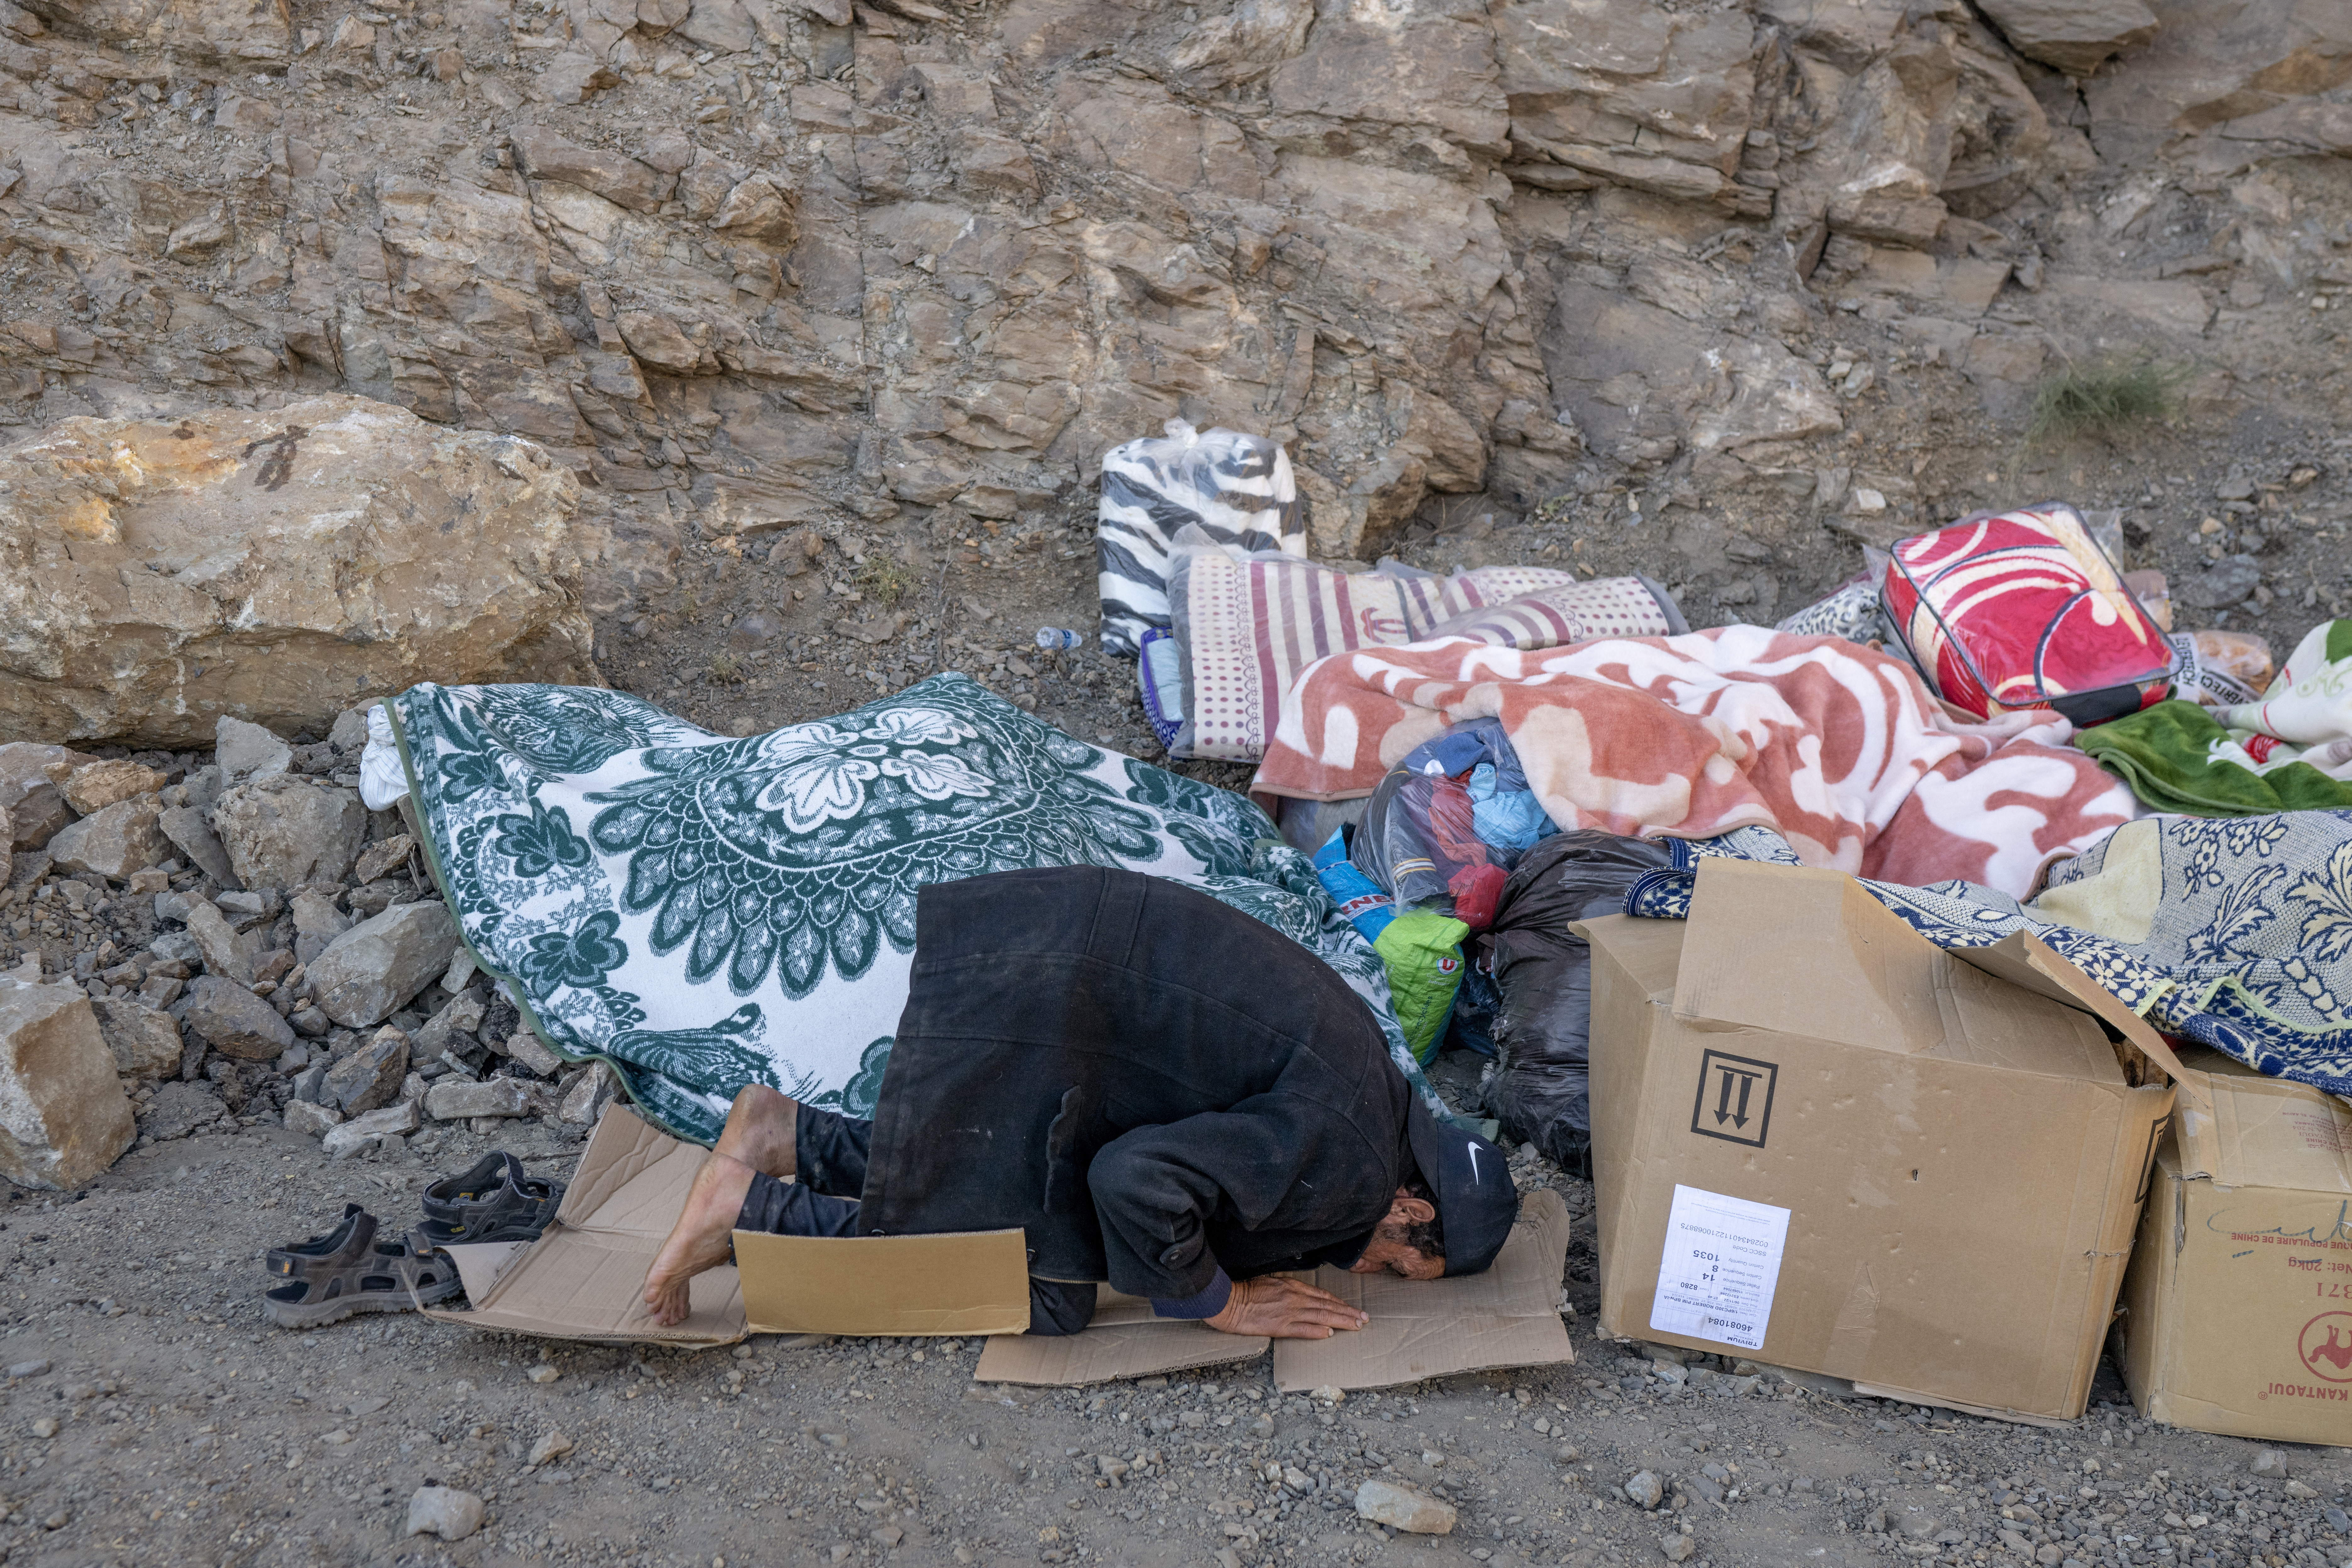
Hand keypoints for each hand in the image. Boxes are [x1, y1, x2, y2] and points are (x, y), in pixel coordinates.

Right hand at [1205, 1277, 1367, 1339]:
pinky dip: (1316, 1331)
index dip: (1339, 1303)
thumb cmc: (1247, 1291)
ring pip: (1321, 1316)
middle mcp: (1294, 1297)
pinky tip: (1329, 1334)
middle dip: (1348, 1312)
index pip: (1322, 1295)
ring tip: (1356, 1326)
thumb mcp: (1271, 1281)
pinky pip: (1302, 1329)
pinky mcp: (1279, 1326)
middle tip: (1365, 1318)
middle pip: (1327, 1305)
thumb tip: (1304, 1296)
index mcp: (1292, 1286)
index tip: (1352, 1308)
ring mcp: (1288, 1312)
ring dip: (1341, 1321)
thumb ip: (1289, 1288)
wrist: (1228, 1300)